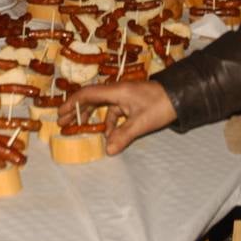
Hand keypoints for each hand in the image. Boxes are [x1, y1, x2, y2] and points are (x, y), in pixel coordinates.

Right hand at [59, 81, 176, 154]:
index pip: (88, 94)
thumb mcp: (141, 122)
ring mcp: (124, 96)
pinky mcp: (131, 103)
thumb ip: (123, 136)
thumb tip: (108, 150)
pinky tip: (109, 135)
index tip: (60, 114)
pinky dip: (109, 122)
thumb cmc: (160, 105)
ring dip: (92, 117)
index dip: (72, 103)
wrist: (179, 96)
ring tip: (82, 130)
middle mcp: (117, 91)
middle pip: (91, 99)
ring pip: (102, 106)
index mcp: (116, 91)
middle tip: (63, 123)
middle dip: (77, 111)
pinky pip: (114, 112)